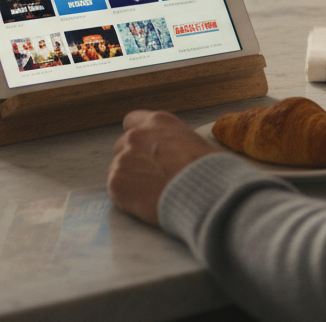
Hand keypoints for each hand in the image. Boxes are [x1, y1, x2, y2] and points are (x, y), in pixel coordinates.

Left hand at [108, 110, 218, 225]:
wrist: (204, 193)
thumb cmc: (210, 170)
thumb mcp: (198, 144)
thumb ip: (179, 144)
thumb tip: (183, 156)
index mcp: (159, 121)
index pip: (132, 121)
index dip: (138, 137)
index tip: (144, 150)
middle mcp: (137, 135)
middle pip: (122, 145)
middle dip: (132, 160)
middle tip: (149, 178)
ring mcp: (124, 157)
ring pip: (117, 168)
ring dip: (130, 179)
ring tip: (150, 195)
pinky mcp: (116, 181)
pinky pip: (115, 190)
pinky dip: (127, 199)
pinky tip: (145, 205)